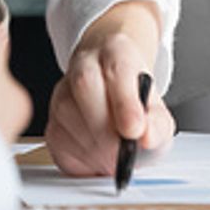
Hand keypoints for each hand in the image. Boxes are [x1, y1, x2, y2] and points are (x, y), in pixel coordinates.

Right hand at [45, 0, 176, 175]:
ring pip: (67, 114)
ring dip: (93, 146)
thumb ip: (158, 125)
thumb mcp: (157, 109)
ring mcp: (63, 91)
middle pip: (85, 86)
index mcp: (117, 53)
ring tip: (113, 157)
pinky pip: (56, 139)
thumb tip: (147, 137)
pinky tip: (96, 157)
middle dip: (105, 128)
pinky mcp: (50, 120)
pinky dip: (78, 156)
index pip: (118, 70)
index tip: (135, 130)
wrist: (111, 93)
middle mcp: (86, 65)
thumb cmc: (135, 101)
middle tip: (122, 154)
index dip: (125, 102)